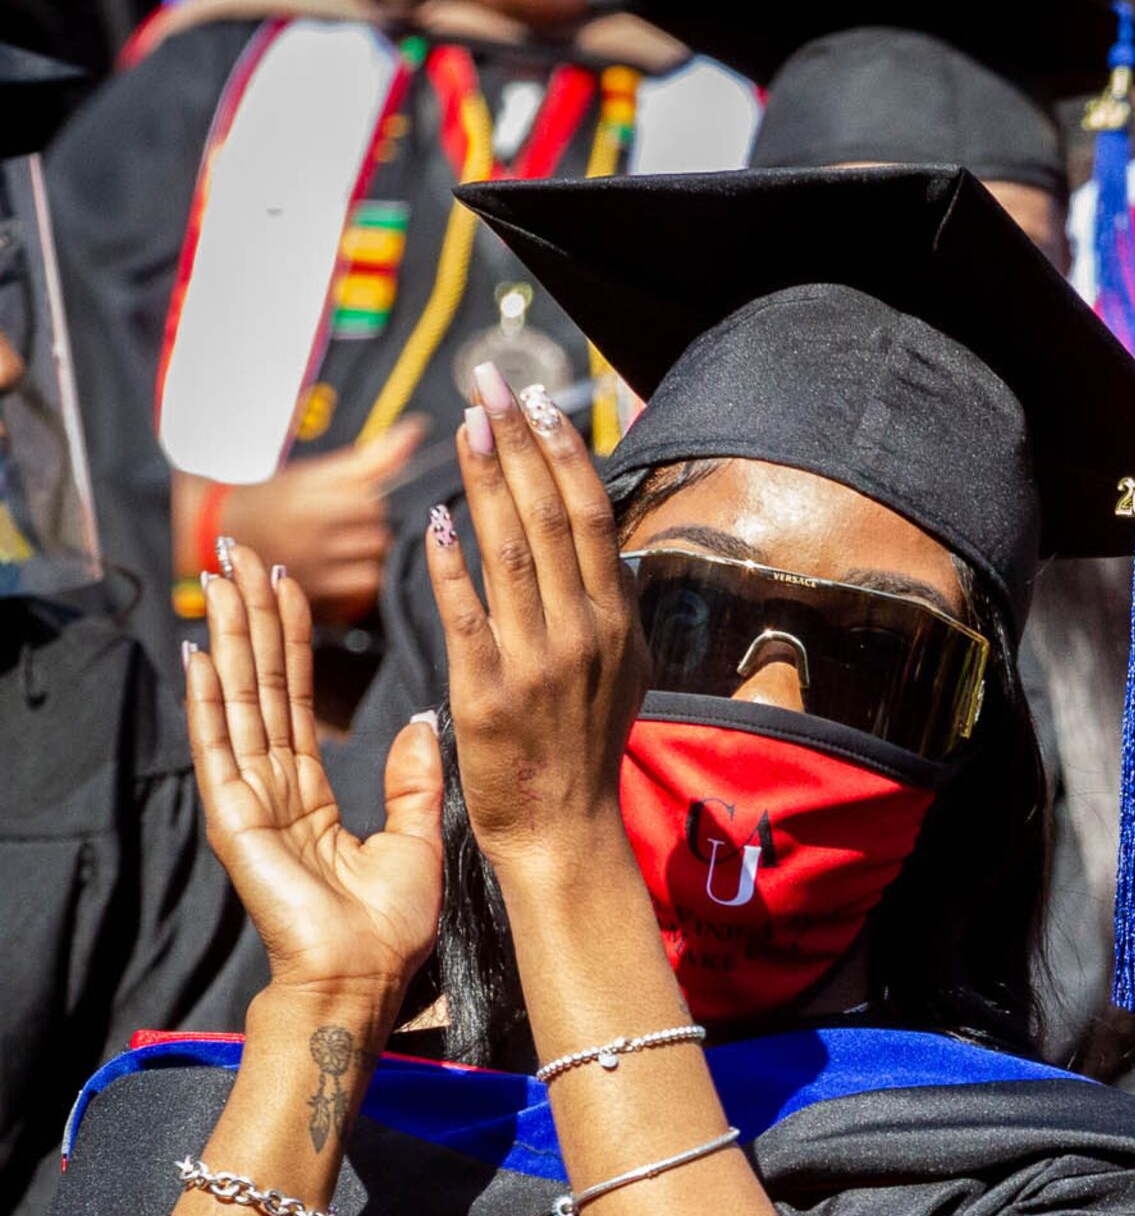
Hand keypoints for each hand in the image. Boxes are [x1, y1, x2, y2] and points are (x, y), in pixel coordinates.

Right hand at [181, 418, 430, 621]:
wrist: (223, 535)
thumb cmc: (277, 502)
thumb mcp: (318, 472)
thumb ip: (373, 457)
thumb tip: (416, 430)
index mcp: (310, 492)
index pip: (372, 498)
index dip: (372, 499)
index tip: (356, 499)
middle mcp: (310, 529)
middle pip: (379, 530)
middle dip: (374, 526)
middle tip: (349, 525)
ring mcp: (312, 564)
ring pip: (376, 561)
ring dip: (372, 555)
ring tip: (349, 547)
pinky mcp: (314, 594)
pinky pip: (363, 590)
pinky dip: (364, 582)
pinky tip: (347, 570)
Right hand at [182, 538, 442, 1005]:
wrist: (364, 978)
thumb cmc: (389, 927)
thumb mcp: (417, 838)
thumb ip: (415, 779)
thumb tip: (423, 721)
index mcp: (311, 794)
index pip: (295, 699)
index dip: (291, 641)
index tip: (287, 585)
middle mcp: (273, 788)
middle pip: (259, 687)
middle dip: (251, 620)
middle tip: (242, 557)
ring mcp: (248, 801)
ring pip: (238, 702)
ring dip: (231, 639)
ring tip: (223, 580)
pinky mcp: (235, 819)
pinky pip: (220, 748)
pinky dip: (209, 700)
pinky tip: (201, 652)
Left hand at [421, 365, 644, 890]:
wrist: (563, 830)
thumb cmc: (581, 750)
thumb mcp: (618, 672)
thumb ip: (607, 608)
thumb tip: (603, 545)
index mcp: (614, 622)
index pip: (591, 516)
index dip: (563, 452)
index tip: (535, 402)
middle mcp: (584, 633)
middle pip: (552, 516)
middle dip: (518, 442)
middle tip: (489, 385)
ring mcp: (538, 661)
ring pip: (512, 551)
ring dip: (486, 480)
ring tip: (464, 424)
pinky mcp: (488, 693)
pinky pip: (467, 616)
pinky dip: (451, 567)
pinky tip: (436, 521)